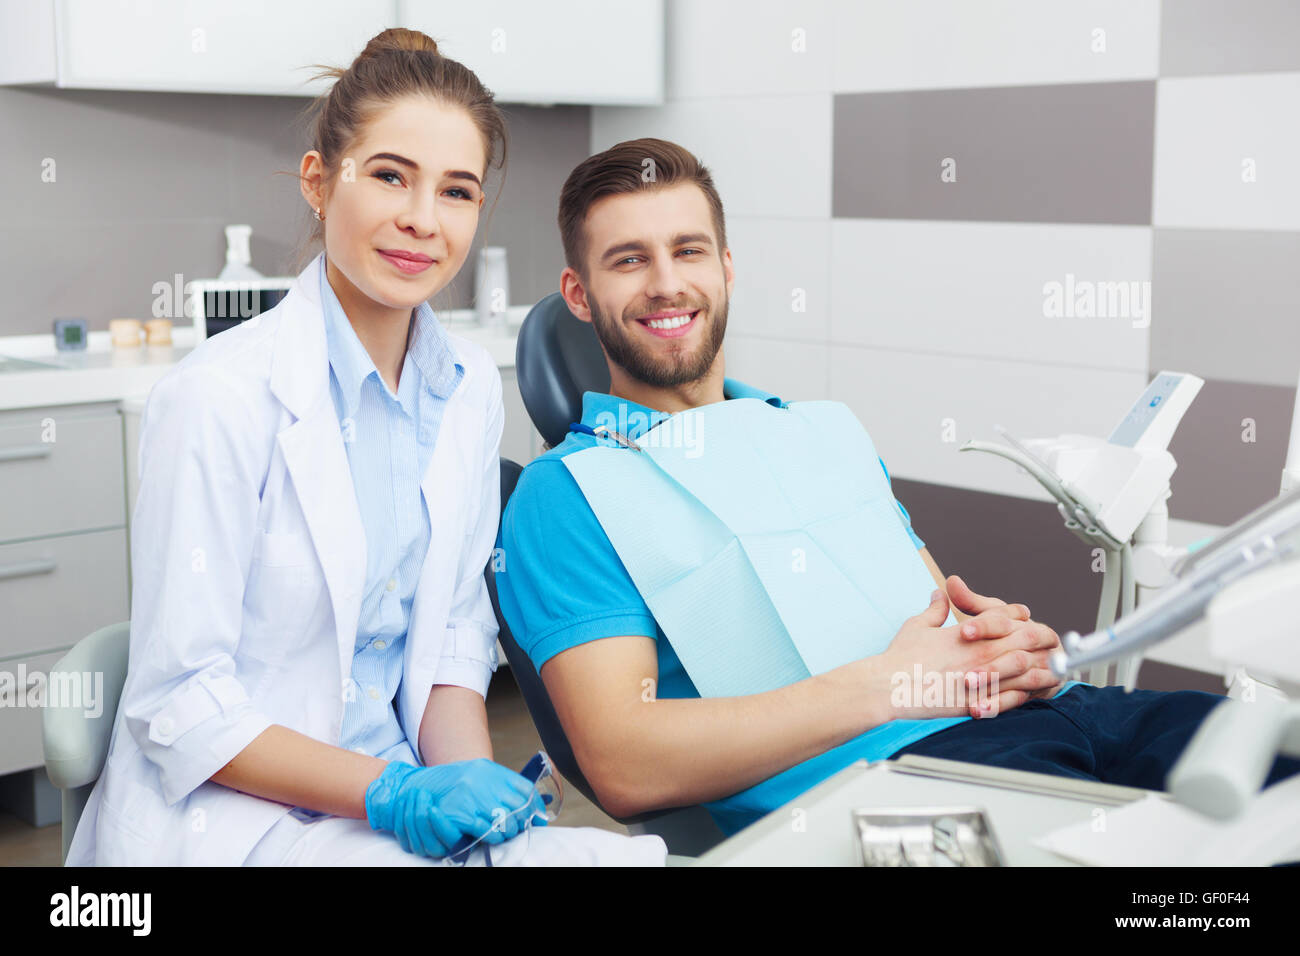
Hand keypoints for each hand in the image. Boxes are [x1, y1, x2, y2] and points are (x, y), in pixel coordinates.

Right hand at [364, 758, 536, 857]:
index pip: (524, 788)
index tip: (536, 817)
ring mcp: (471, 796)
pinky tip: (488, 837)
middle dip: (520, 822)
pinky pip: (485, 831)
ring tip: (503, 834)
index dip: (534, 805)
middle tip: (517, 829)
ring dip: (507, 832)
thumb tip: (528, 804)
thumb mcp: (474, 776)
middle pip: (518, 806)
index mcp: (488, 770)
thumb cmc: (445, 785)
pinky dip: (490, 837)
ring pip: (504, 822)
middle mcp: (482, 780)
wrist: (411, 787)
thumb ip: (498, 786)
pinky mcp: (459, 813)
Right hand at [875, 590, 1059, 720]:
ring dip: (1042, 667)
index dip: (1018, 615)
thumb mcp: (918, 625)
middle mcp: (981, 652)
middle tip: (1051, 640)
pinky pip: (1014, 698)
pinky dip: (1027, 693)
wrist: (891, 687)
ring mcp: (983, 678)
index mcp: (969, 631)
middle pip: (1025, 638)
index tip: (1025, 617)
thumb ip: (935, 609)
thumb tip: (939, 594)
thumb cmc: (900, 657)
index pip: (1005, 615)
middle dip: (1041, 637)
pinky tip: (1030, 693)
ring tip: (1052, 669)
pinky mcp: (979, 702)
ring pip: (1027, 669)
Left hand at [945, 575, 1064, 703]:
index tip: (962, 631)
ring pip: (1022, 675)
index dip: (983, 625)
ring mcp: (1039, 666)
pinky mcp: (1039, 690)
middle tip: (964, 672)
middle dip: (991, 662)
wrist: (1024, 660)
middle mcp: (1034, 642)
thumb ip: (969, 602)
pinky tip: (977, 709)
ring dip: (995, 683)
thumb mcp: (984, 618)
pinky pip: (1021, 698)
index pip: (1003, 619)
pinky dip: (999, 704)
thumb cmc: (997, 635)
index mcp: (1020, 620)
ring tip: (968, 688)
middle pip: (1017, 648)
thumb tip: (950, 581)